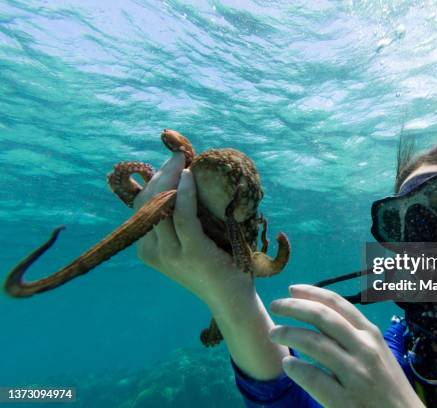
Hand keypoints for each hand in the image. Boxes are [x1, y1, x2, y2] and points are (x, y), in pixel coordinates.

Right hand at [133, 152, 249, 301]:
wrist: (231, 300)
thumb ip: (179, 222)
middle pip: (147, 202)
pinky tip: (189, 177)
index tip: (169, 163)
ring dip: (171, 177)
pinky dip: (185, 193)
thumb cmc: (215, 267)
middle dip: (161, 173)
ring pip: (161, 205)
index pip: (141, 206)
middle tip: (178, 156)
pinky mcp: (192, 253)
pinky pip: (183, 216)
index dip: (153, 180)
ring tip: (184, 160)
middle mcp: (152, 251)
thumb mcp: (188, 244)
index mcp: (147, 248)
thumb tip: (183, 182)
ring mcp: (170, 254)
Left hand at [269, 285, 423, 407]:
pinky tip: (288, 365)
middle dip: (294, 307)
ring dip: (289, 334)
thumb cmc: (389, 389)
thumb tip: (320, 318)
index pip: (337, 304)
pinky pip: (313, 377)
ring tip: (274, 333)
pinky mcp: (345, 401)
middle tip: (276, 305)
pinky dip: (296, 368)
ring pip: (314, 343)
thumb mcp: (379, 354)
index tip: (292, 289)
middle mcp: (364, 349)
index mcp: (371, 335)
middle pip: (322, 317)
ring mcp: (355, 375)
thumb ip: (354, 337)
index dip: (312, 293)